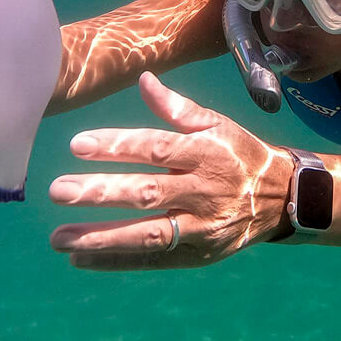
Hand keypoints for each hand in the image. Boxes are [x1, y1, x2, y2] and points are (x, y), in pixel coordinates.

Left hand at [49, 72, 292, 269]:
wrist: (283, 198)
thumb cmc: (239, 154)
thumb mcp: (217, 124)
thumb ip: (177, 108)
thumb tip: (143, 80)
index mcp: (205, 153)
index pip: (156, 148)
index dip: (117, 146)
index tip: (78, 145)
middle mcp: (204, 191)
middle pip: (147, 193)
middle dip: (100, 193)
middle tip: (58, 191)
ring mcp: (202, 227)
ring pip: (149, 234)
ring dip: (102, 238)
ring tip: (59, 238)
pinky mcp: (199, 254)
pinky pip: (155, 259)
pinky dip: (118, 261)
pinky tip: (81, 259)